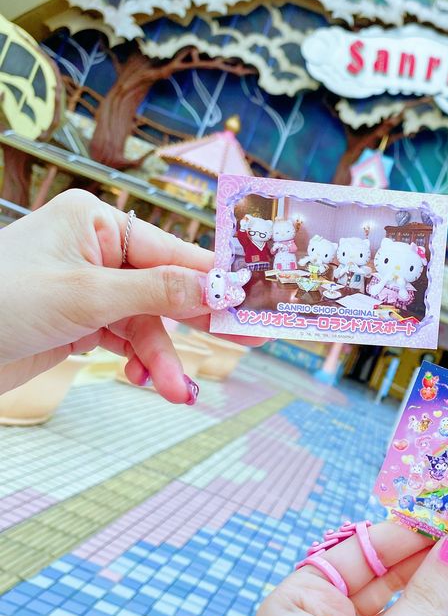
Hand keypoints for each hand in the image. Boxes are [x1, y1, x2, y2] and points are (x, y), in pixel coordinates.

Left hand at [0, 190, 260, 401]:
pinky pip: (128, 341)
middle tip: (248, 342)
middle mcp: (99, 250)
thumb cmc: (2, 301)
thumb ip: (157, 292)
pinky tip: (149, 383)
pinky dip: (141, 363)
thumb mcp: (87, 297)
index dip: (216, 281)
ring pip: (150, 324)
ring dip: (163, 359)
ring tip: (177, 393)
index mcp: (99, 223)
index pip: (173, 252)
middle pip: (167, 288)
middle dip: (197, 324)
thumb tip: (218, 287)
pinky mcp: (83, 322)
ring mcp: (92, 288)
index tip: (254, 301)